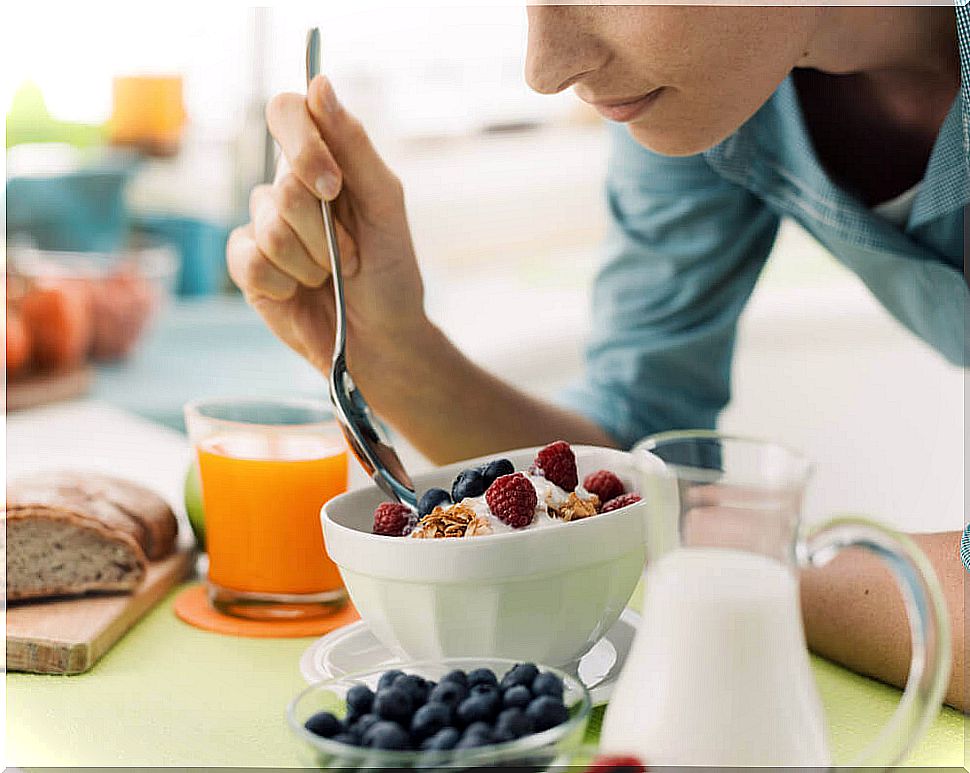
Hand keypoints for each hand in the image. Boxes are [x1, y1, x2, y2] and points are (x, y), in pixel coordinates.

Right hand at [227, 76, 426, 402]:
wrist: (382, 338)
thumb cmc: (390, 271)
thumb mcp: (386, 205)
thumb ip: (354, 146)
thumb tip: (319, 82)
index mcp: (323, 161)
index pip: (287, 112)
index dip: (304, 145)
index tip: (333, 186)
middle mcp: (286, 186)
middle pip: (284, 184)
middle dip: (326, 231)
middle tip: (350, 255)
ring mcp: (263, 226)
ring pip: (269, 228)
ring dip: (311, 262)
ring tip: (331, 276)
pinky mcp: (246, 266)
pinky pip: (250, 260)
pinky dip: (284, 282)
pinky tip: (300, 292)